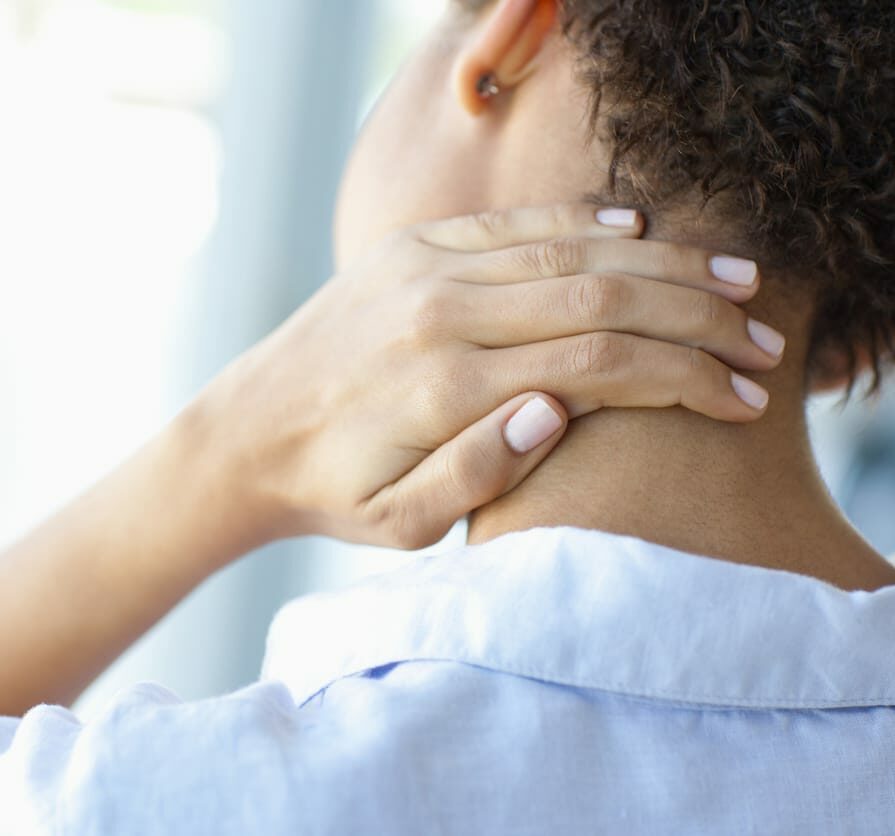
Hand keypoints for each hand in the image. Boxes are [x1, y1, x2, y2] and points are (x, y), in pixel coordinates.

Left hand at [194, 203, 781, 551]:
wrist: (247, 433)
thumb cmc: (330, 488)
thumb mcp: (398, 523)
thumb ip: (478, 473)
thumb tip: (558, 409)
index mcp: (447, 386)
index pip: (600, 362)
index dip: (683, 376)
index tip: (740, 397)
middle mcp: (442, 311)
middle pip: (601, 295)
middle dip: (696, 315)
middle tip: (760, 336)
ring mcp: (425, 268)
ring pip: (570, 250)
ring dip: (662, 263)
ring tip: (732, 279)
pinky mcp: (411, 248)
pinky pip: (514, 225)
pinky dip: (583, 223)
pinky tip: (637, 229)